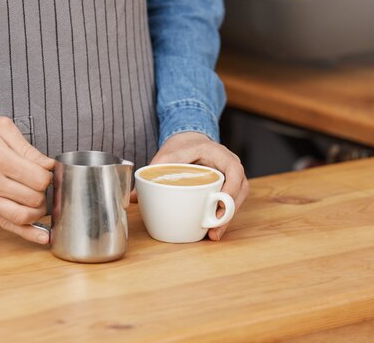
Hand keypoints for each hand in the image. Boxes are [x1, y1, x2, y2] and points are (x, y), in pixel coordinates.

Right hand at [0, 116, 54, 243]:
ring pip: (24, 217)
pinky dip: (28, 234)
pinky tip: (44, 237)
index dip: (49, 175)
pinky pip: (7, 226)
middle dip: (46, 192)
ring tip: (39, 198)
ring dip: (40, 211)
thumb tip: (49, 166)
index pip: (39, 179)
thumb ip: (28, 148)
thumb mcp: (0, 127)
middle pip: (35, 199)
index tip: (46, 169)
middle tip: (42, 182)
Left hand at [131, 132, 247, 239]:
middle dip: (230, 210)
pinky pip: (232, 200)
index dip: (232, 188)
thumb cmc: (180, 146)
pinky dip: (225, 214)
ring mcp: (231, 175)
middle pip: (240, 188)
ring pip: (238, 197)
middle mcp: (229, 163)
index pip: (234, 169)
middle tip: (214, 227)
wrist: (189, 140)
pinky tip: (213, 229)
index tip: (222, 203)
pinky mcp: (228, 185)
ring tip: (213, 233)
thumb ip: (151, 172)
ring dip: (228, 216)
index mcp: (217, 152)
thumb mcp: (166, 155)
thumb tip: (133, 198)